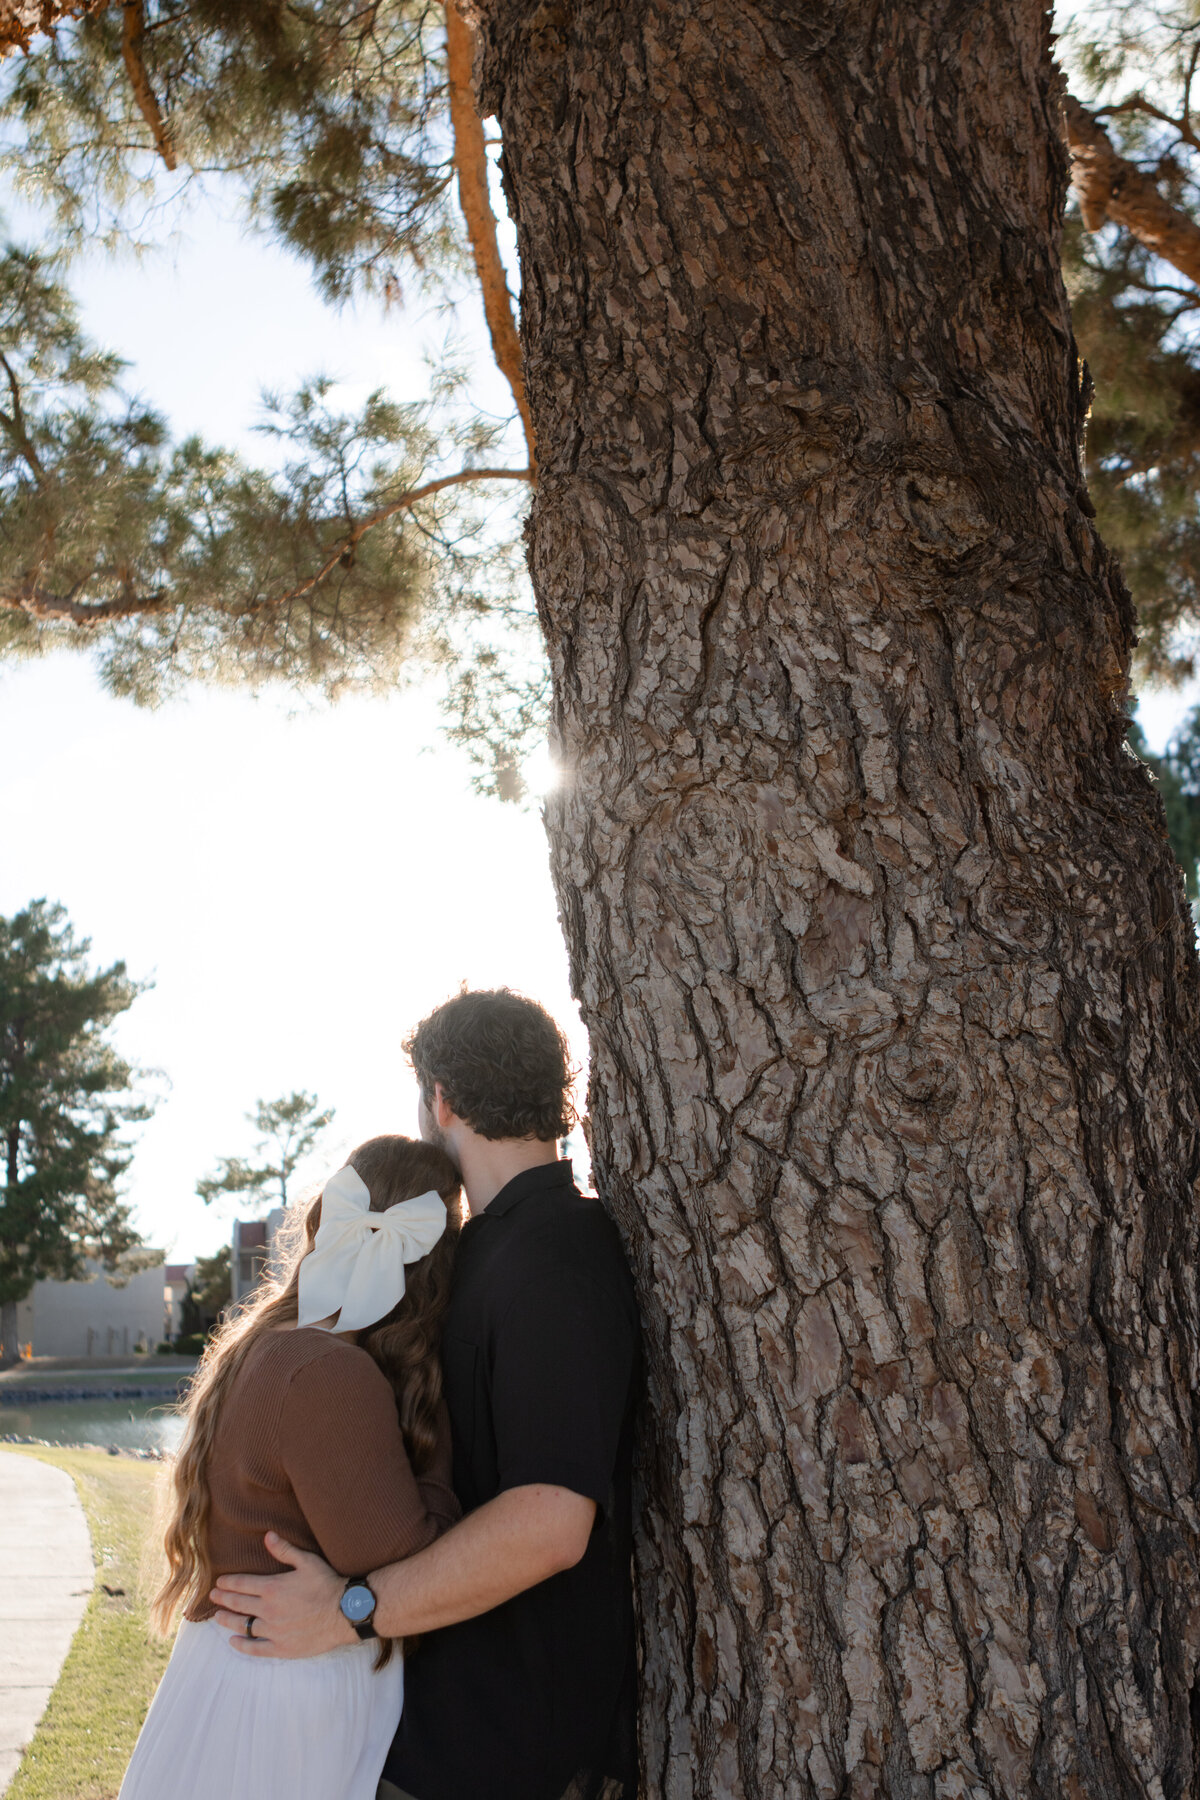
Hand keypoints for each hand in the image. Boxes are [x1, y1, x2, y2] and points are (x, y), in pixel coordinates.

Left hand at [209, 1532, 355, 1658]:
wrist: (344, 1613)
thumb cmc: (326, 1584)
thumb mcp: (307, 1561)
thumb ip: (284, 1550)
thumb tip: (267, 1535)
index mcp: (273, 1588)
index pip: (242, 1585)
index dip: (228, 1583)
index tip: (219, 1583)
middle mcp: (268, 1610)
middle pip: (238, 1604)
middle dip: (223, 1599)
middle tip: (212, 1597)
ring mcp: (273, 1631)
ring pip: (243, 1626)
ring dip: (228, 1621)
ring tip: (218, 1617)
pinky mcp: (281, 1647)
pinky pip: (255, 1648)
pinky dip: (242, 1645)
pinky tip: (234, 1642)